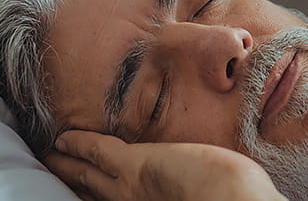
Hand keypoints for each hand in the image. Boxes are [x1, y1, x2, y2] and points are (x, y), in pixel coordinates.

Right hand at [43, 130, 286, 200]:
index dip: (101, 192)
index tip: (91, 186)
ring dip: (69, 164)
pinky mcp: (136, 164)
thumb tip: (197, 176)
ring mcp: (132, 184)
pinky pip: (99, 151)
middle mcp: (135, 200)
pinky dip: (80, 144)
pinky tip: (65, 138)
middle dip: (76, 180)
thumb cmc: (229, 198)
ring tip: (53, 156)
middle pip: (95, 190)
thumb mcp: (200, 190)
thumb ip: (185, 183)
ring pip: (90, 172)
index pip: (118, 197)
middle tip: (58, 170)